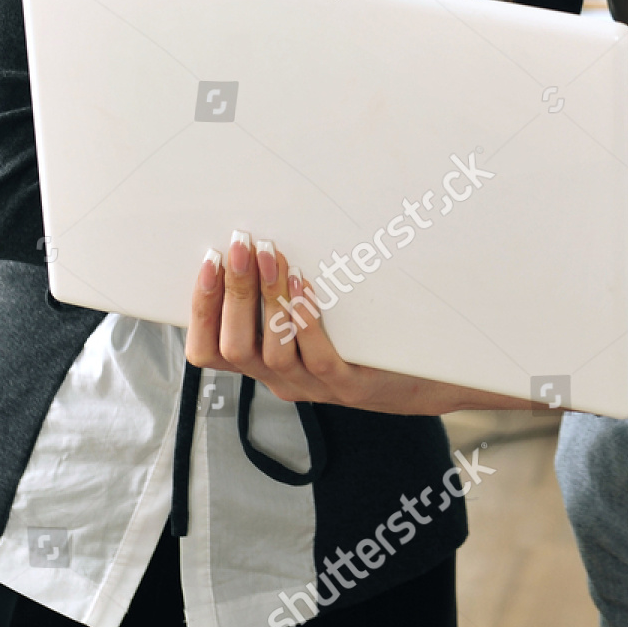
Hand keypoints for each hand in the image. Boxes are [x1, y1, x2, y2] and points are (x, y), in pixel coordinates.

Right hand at [185, 233, 533, 415]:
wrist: (426, 378)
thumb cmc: (364, 341)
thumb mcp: (315, 323)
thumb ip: (283, 296)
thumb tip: (260, 239)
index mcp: (264, 365)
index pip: (209, 350)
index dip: (201, 307)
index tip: (208, 259)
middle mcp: (282, 381)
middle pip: (234, 346)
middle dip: (232, 291)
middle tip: (239, 244)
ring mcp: (314, 387)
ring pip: (272, 351)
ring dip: (267, 298)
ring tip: (272, 255)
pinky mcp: (350, 386)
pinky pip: (319, 357)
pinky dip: (305, 320)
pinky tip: (305, 284)